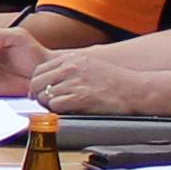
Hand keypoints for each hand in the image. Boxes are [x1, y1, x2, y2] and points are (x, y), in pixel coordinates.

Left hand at [27, 46, 169, 116]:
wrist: (134, 90)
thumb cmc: (112, 81)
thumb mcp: (88, 65)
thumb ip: (67, 69)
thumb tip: (47, 80)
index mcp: (71, 58)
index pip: (39, 70)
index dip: (36, 83)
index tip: (39, 92)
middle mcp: (70, 68)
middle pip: (37, 83)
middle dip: (37, 95)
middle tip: (44, 103)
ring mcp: (74, 83)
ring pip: (44, 96)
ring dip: (49, 104)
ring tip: (61, 107)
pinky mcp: (79, 99)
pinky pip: (55, 106)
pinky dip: (57, 111)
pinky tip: (68, 110)